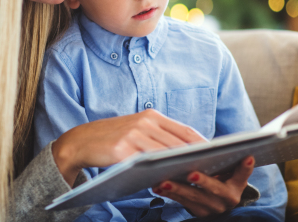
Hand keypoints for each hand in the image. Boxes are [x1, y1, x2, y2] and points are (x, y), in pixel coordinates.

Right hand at [52, 109, 205, 184]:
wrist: (81, 141)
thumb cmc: (112, 139)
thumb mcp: (137, 129)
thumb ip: (158, 136)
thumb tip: (184, 152)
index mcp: (151, 116)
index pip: (184, 130)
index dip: (202, 143)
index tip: (217, 156)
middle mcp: (144, 122)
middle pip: (179, 142)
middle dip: (196, 157)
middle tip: (211, 170)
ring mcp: (133, 135)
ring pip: (166, 154)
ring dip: (181, 166)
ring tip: (195, 177)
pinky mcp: (122, 150)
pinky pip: (147, 163)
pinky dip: (160, 172)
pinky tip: (169, 180)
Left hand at [152, 156, 254, 217]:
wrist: (219, 202)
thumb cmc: (224, 178)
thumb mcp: (234, 174)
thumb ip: (237, 165)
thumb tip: (247, 155)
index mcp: (236, 187)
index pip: (241, 176)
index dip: (243, 169)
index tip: (245, 158)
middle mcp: (225, 200)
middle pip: (213, 189)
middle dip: (201, 181)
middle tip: (190, 173)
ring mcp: (210, 208)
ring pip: (193, 198)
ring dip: (177, 189)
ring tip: (164, 181)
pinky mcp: (197, 212)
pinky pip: (181, 202)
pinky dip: (168, 194)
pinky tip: (157, 187)